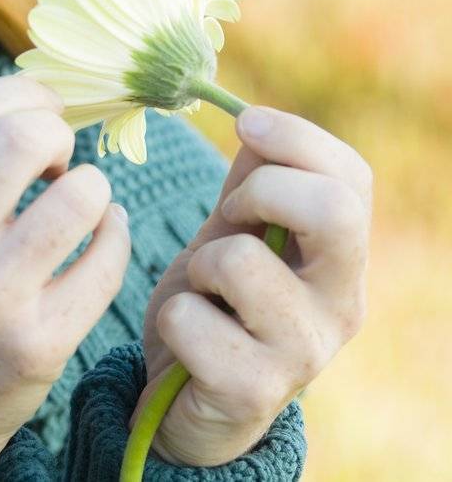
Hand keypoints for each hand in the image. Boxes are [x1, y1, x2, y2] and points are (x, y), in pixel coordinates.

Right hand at [0, 75, 131, 481]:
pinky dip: (116, 232)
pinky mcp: (39, 343)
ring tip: (78, 201)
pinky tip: (101, 235)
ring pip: (79, 194)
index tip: (40, 113)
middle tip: (56, 160)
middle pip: (23, 138)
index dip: (21, 95)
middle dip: (57, 135)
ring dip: (91, 185)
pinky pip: (107, 255)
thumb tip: (35, 91)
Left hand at [134, 105, 371, 464]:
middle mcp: (341, 305)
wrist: (186, 403)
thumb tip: (252, 120)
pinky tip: (186, 340)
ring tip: (204, 293)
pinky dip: (172, 317)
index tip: (244, 126)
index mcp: (341, 259)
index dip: (295, 137)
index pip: (351, 177)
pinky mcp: (252, 391)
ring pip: (239, 260)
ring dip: (199, 264)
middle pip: (331, 210)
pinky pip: (190, 317)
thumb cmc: (215, 307)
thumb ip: (250, 184)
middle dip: (257, 193)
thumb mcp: (233, 235)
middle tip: (227, 219)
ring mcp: (302, 353)